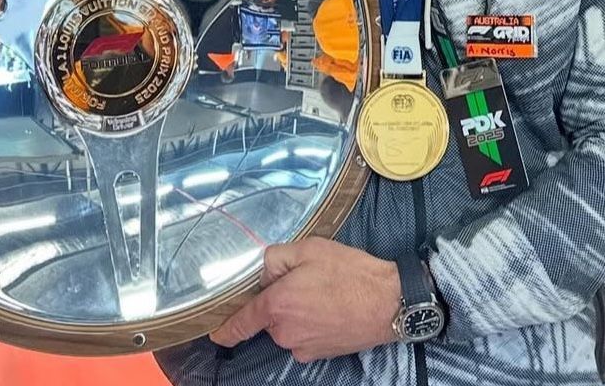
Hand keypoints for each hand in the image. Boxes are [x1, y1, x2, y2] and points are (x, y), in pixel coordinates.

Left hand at [210, 238, 400, 361]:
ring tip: (325, 294)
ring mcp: (301, 347)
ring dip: (297, 313)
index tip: (216, 333)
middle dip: (279, 301)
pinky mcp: (318, 354)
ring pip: (288, 327)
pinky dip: (311, 325)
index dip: (225, 329)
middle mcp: (284, 332)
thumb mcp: (310, 249)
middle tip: (307, 281)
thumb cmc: (350, 273)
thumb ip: (276, 257)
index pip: (240, 323)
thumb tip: (262, 272)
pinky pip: (304, 337)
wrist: (388, 302)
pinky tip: (331, 309)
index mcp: (276, 305)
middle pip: (269, 317)